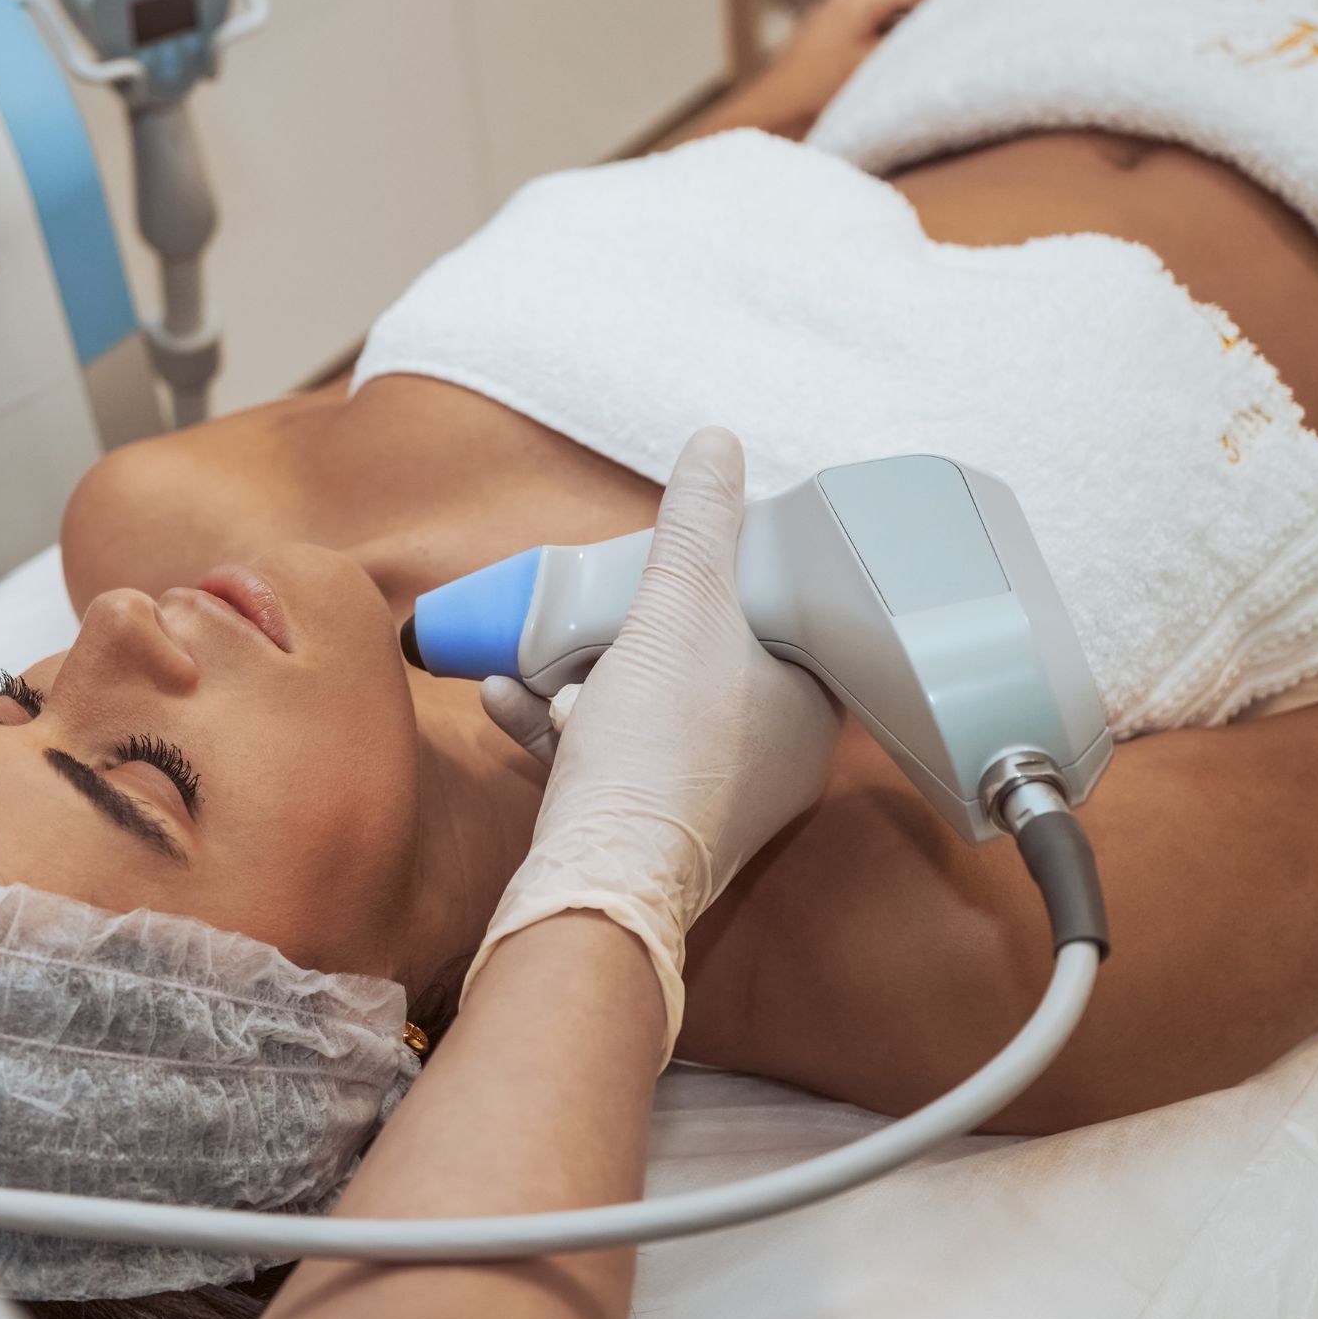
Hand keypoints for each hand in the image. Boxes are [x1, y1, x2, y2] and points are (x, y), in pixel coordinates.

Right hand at [468, 429, 841, 1060]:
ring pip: (642, 705)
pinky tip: (508, 694)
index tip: (679, 560)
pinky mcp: (644, 823)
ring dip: (581, 672)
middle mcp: (769, 758)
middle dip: (628, 627)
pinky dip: (556, 718)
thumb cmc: (658, 747)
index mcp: (809, 707)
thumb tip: (716, 444)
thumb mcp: (679, 606)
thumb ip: (697, 523)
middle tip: (599, 604)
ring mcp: (705, 797)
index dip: (728, 580)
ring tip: (542, 656)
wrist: (599, 874)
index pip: (785, 618)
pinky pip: (602, 751)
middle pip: (700, 658)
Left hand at [761, 0, 938, 131]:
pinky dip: (877, 40)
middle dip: (921, 12)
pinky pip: (858, 31)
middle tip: (946, 30)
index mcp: (857, 0)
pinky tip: (886, 62)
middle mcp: (840, 2)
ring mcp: (827, 19)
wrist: (775, 115)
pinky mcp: (818, 40)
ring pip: (877, 15)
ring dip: (898, 29)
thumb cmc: (822, 89)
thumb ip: (907, 39)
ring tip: (919, 48)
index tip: (964, 7)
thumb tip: (934, 27)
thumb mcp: (876, 62)